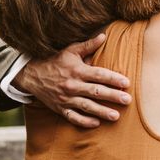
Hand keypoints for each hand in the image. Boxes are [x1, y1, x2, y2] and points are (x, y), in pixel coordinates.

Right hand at [14, 33, 130, 127]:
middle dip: (113, 96)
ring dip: (102, 111)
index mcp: (77, 70)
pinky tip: (96, 123)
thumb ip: (88, 45)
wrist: (32, 74)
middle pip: (96, 91)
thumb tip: (104, 36)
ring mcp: (66, 98)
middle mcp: (72, 85)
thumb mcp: (70, 50)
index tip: (126, 83)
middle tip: (127, 100)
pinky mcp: (60, 108)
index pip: (99, 75)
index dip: (113, 79)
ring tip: (116, 116)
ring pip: (87, 106)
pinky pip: (73, 117)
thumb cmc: (55, 61)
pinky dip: (84, 121)